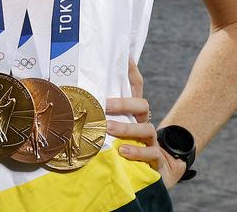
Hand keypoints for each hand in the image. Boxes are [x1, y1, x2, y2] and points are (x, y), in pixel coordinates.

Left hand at [105, 59, 185, 188]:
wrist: (157, 176)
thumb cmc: (128, 153)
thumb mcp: (113, 137)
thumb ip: (100, 120)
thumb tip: (78, 99)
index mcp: (135, 117)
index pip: (135, 90)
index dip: (131, 73)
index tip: (124, 58)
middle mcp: (145, 125)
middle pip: (141, 105)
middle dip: (124, 103)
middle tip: (105, 105)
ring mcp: (152, 143)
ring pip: (145, 129)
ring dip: (126, 128)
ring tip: (108, 129)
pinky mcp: (157, 161)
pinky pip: (150, 154)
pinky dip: (137, 152)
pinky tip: (123, 152)